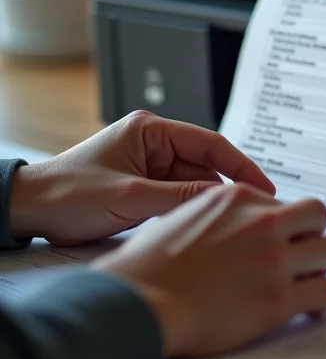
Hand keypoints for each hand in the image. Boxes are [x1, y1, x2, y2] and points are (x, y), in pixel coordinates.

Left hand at [10, 110, 274, 245]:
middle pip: (205, 167)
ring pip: (194, 185)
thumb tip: (226, 199)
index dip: (242, 166)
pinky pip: (178, 197)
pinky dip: (189, 212)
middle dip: (225, 190)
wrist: (29, 211)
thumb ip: (181, 197)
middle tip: (249, 214)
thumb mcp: (131, 197)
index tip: (264, 188)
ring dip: (205, 204)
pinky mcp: (144, 187)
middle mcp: (154, 144)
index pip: (210, 144)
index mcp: (151, 130)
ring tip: (226, 225)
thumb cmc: (68, 194)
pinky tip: (201, 228)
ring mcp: (150, 166)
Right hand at [94, 184, 325, 357]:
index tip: (282, 243)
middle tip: (302, 257)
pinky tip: (306, 308)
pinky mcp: (279, 299)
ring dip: (321, 266)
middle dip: (313, 236)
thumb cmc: (148, 266)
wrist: (138, 303)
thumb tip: (240, 224)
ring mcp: (274, 260)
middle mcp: (262, 222)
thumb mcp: (184, 215)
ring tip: (307, 282)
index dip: (287, 226)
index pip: (287, 204)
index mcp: (239, 197)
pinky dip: (320, 300)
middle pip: (319, 216)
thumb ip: (221, 215)